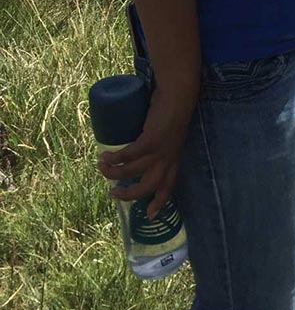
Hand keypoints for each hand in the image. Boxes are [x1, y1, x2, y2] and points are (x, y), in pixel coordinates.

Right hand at [98, 85, 196, 219]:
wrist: (178, 94)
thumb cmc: (171, 111)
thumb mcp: (167, 135)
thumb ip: (156, 144)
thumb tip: (133, 152)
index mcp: (173, 159)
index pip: (168, 187)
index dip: (159, 202)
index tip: (148, 215)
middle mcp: (168, 159)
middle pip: (148, 187)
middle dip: (129, 194)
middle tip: (113, 193)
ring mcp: (160, 150)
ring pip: (132, 172)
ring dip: (113, 173)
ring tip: (101, 167)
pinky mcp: (151, 140)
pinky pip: (128, 155)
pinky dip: (114, 158)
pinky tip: (104, 156)